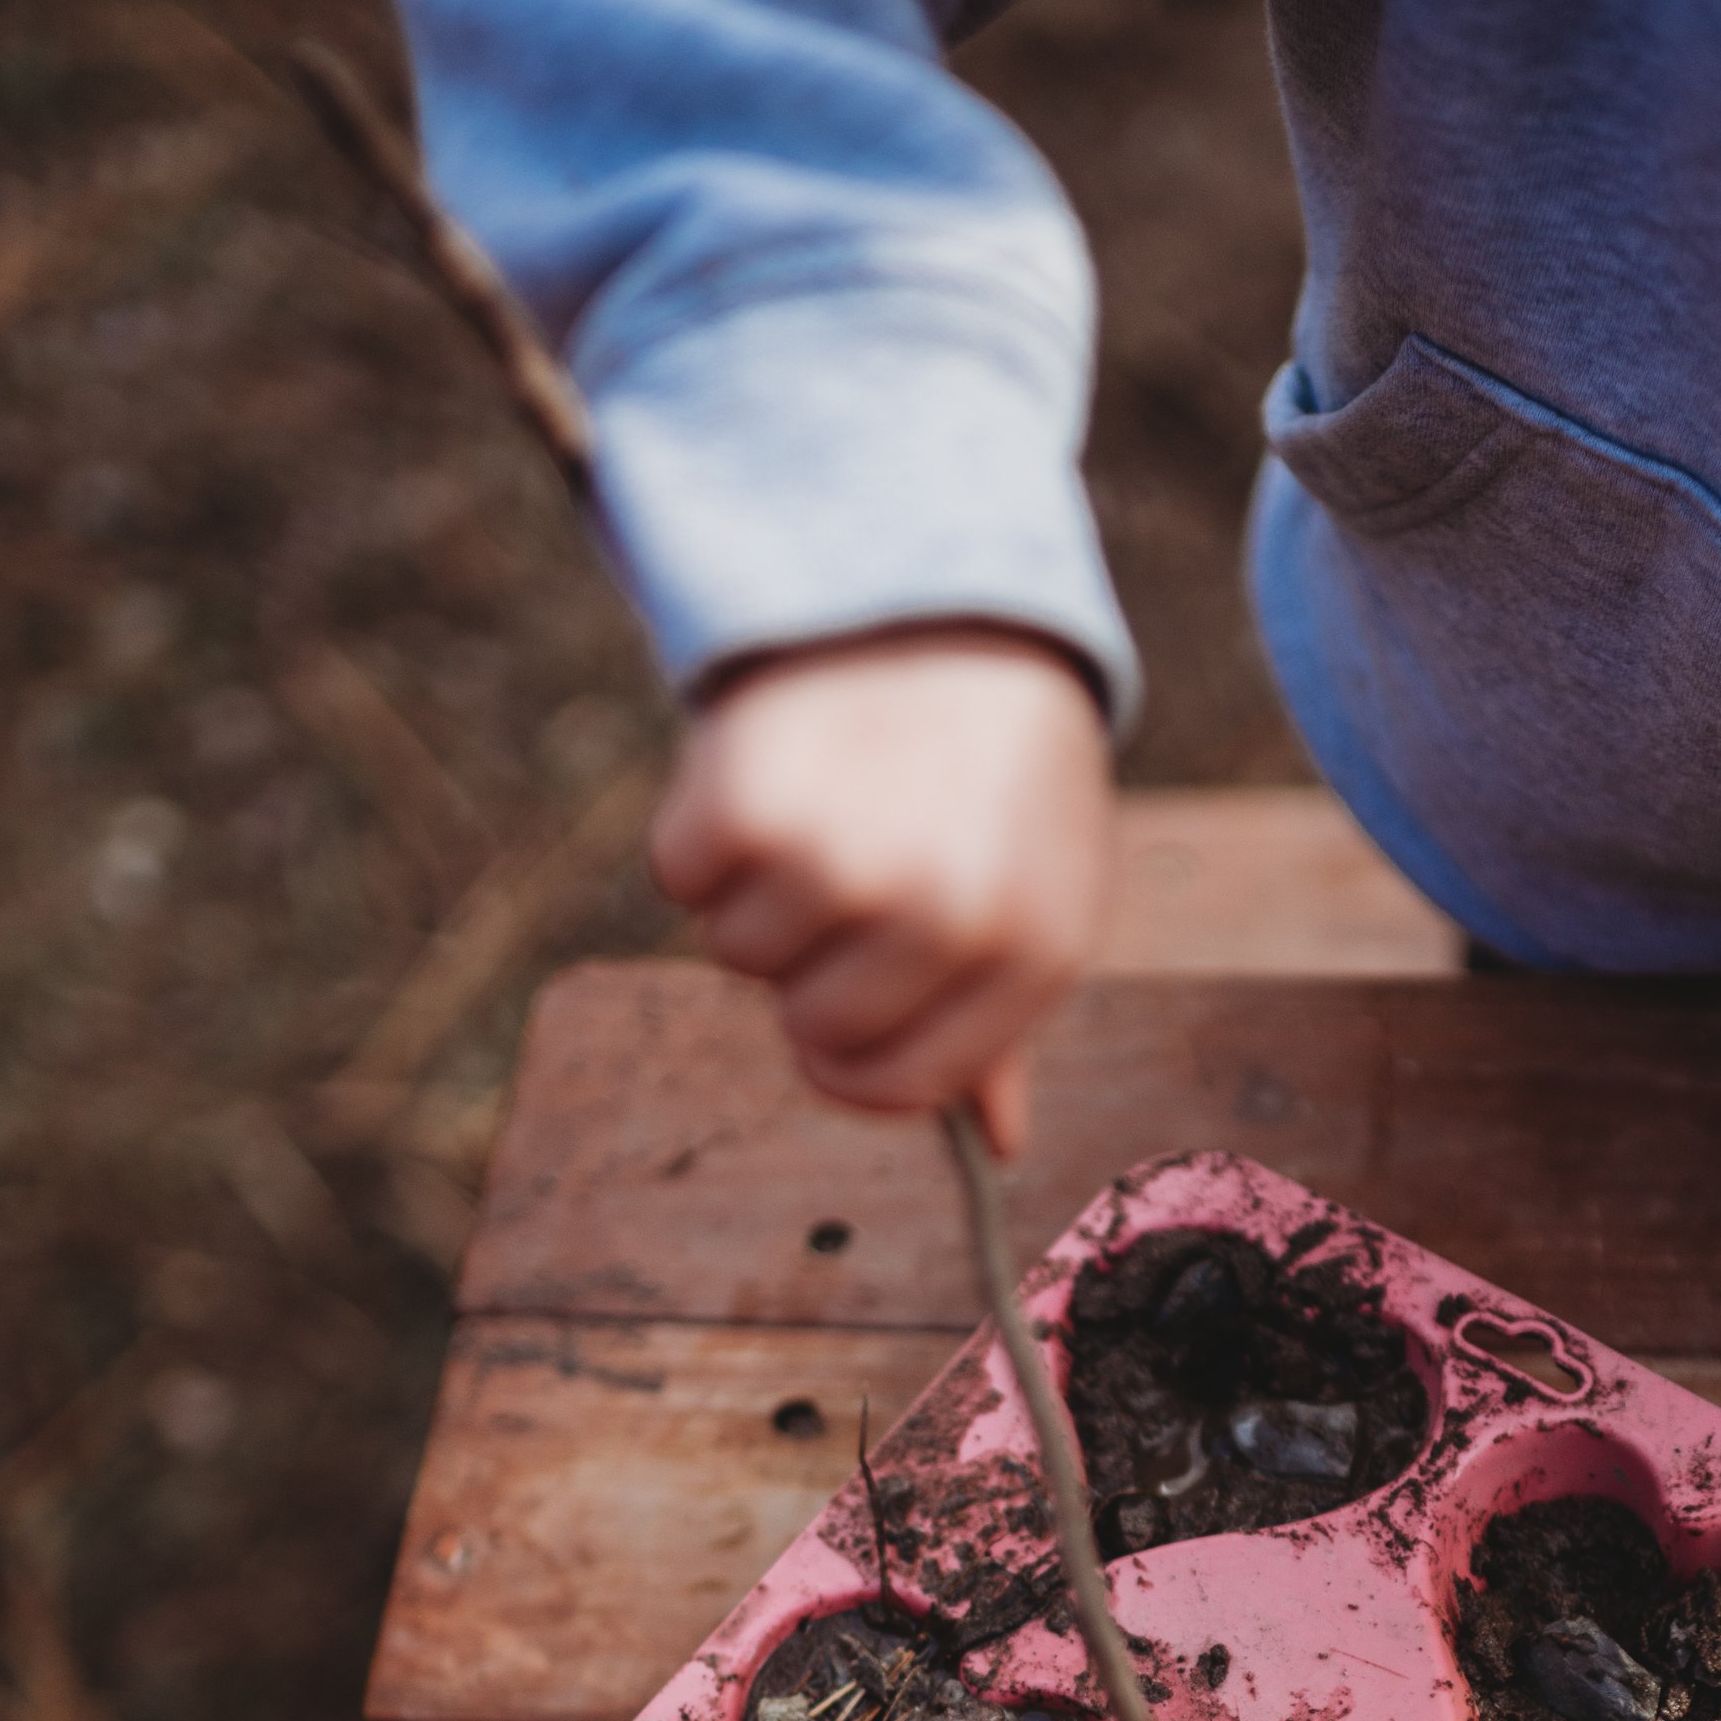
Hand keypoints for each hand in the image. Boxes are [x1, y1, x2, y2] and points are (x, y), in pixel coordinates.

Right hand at [649, 621, 1114, 1156]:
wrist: (938, 573)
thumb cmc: (992, 758)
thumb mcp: (1037, 884)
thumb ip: (1004, 1022)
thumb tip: (996, 1148)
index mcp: (1030, 953)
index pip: (899, 1087)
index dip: (854, 1055)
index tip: (844, 1004)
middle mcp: (944, 921)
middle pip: (812, 1033)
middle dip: (812, 965)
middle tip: (850, 859)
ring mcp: (844, 867)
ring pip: (740, 956)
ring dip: (760, 888)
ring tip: (826, 795)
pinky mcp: (748, 807)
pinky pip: (683, 880)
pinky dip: (703, 831)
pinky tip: (774, 764)